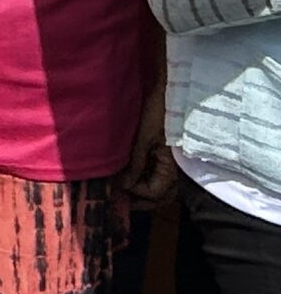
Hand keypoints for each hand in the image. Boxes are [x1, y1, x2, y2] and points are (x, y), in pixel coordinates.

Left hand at [120, 74, 176, 205]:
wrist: (172, 94)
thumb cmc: (159, 113)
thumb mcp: (144, 138)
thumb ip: (136, 163)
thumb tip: (124, 186)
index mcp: (172, 168)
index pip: (153, 192)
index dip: (134, 192)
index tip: (116, 185)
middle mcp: (177, 172)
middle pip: (160, 196)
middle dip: (139, 199)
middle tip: (118, 197)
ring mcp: (174, 165)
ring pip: (161, 189)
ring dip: (142, 191)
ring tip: (122, 188)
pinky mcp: (169, 157)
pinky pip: (160, 176)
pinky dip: (147, 180)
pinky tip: (132, 176)